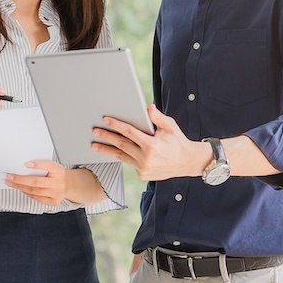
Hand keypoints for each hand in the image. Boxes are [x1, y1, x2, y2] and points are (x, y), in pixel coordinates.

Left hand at [6, 160, 66, 205]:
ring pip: (35, 191)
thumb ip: (42, 166)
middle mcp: (58, 182)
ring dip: (20, 187)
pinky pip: (37, 198)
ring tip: (11, 183)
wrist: (67, 185)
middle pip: (37, 182)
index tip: (26, 164)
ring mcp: (56, 193)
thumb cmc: (56, 174)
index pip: (48, 166)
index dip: (37, 165)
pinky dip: (27, 193)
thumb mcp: (52, 166)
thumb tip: (23, 165)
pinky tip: (21, 189)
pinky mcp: (54, 201)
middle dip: (20, 179)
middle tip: (9, 176)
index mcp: (59, 170)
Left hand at [89, 104, 206, 180]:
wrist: (187, 162)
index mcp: (152, 145)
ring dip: (106, 150)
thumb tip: (148, 107)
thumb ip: (158, 117)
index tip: (105, 120)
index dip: (116, 125)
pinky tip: (110, 151)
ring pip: (121, 156)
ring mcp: (144, 168)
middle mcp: (146, 158)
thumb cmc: (178, 141)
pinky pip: (129, 163)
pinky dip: (121, 156)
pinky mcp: (142, 174)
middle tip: (94, 131)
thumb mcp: (170, 127)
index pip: (130, 132)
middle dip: (106, 137)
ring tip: (94, 145)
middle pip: (121, 145)